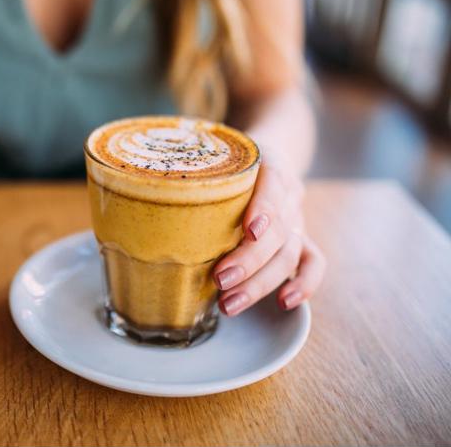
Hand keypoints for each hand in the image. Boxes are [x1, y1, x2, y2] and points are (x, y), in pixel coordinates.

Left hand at [212, 152, 324, 315]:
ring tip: (229, 304)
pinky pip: (314, 263)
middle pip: (278, 231)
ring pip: (290, 254)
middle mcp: (287, 196)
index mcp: (269, 167)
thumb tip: (145, 192)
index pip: (273, 188)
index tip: (248, 231)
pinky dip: (304, 285)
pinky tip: (284, 303)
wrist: (271, 155)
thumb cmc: (230, 162)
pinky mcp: (302, 240)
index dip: (264, 210)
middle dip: (249, 260)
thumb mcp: (217, 158)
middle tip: (219, 280)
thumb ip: (196, 174)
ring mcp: (297, 220)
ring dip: (260, 283)